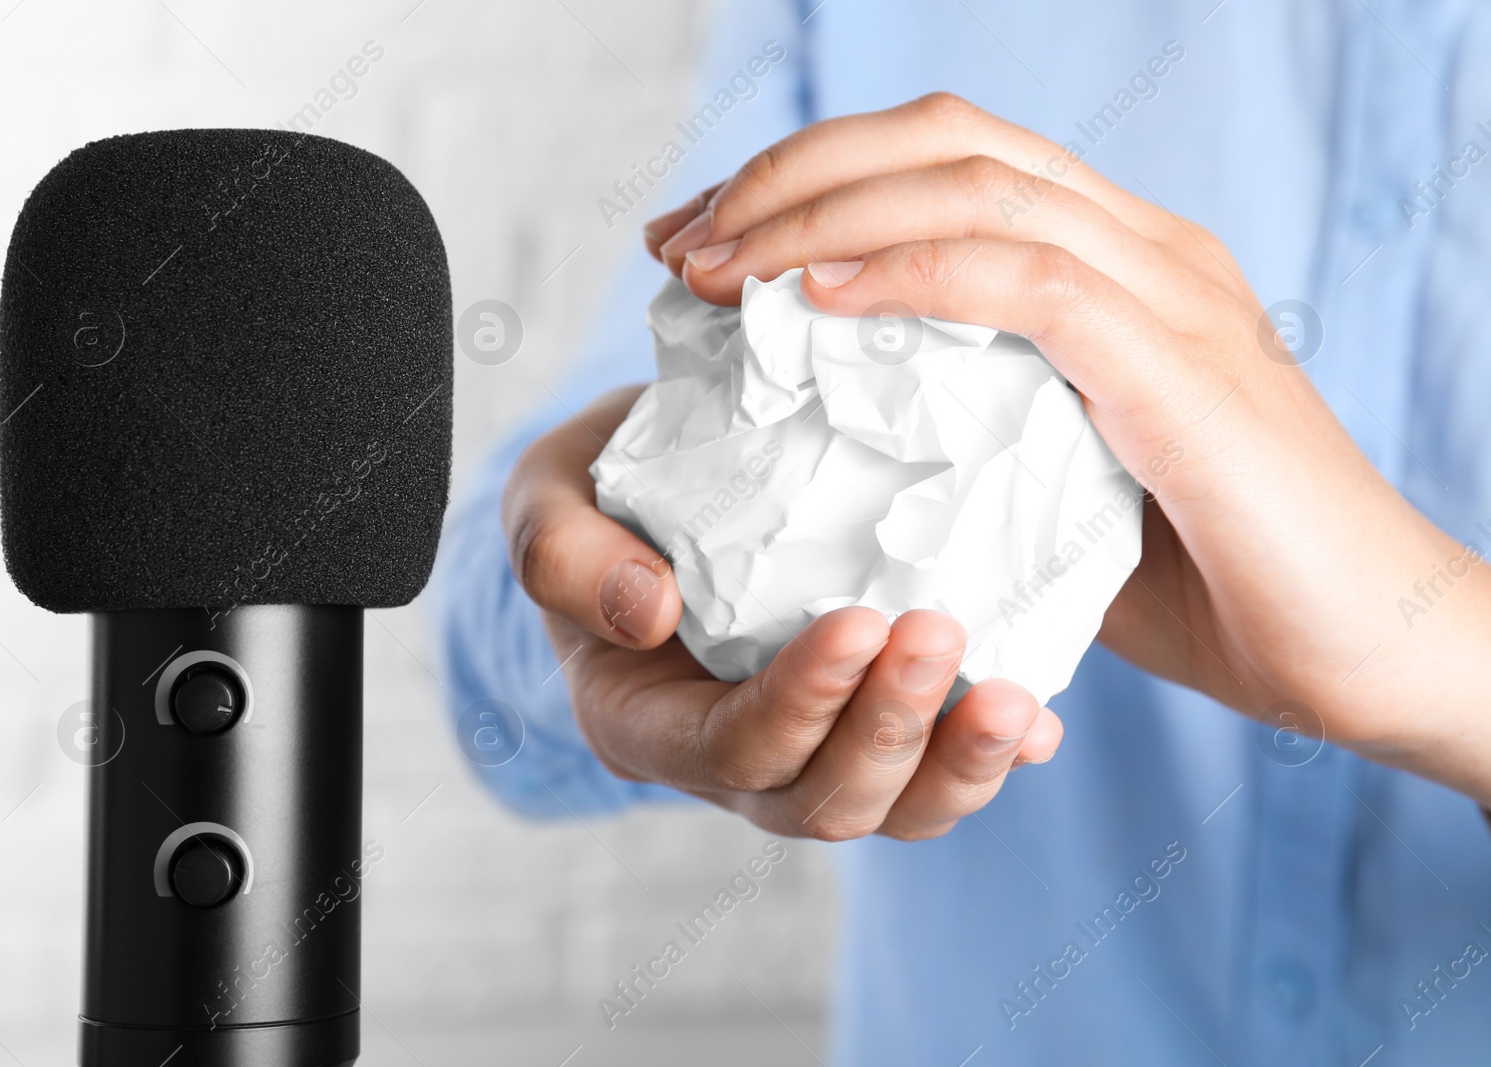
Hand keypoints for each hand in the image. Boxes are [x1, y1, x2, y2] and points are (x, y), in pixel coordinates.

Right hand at [502, 387, 1061, 839]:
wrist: (662, 486)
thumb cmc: (600, 489)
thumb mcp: (547, 496)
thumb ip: (561, 552)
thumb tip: (647, 613)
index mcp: (643, 720)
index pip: (729, 746)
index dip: (797, 702)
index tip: (858, 621)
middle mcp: (728, 760)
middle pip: (819, 800)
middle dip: (889, 728)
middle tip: (940, 630)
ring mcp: (805, 752)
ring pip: (890, 809)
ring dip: (956, 760)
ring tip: (1013, 698)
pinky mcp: (867, 725)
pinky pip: (934, 770)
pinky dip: (989, 753)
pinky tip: (1036, 717)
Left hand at [644, 93, 1490, 803]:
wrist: (1375, 653)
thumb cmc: (1223, 584)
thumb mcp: (1066, 491)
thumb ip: (985, 441)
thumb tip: (862, 447)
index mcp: (1119, 263)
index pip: (947, 160)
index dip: (814, 177)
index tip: (708, 241)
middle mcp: (1147, 247)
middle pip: (944, 138)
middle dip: (792, 173)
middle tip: (683, 242)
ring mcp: (1171, 292)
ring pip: (972, 188)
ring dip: (820, 215)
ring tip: (715, 268)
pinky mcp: (1180, 363)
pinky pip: (1022, 280)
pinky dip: (904, 276)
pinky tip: (812, 302)